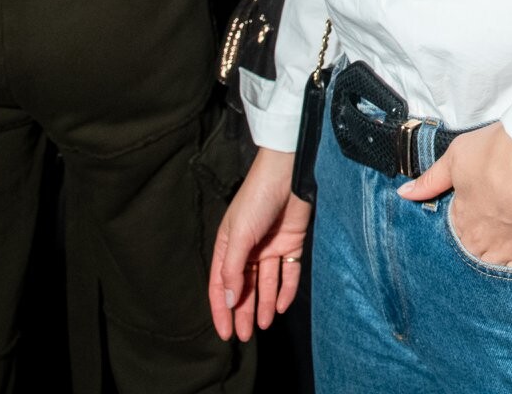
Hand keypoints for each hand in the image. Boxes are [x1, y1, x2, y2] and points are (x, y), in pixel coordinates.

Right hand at [210, 148, 310, 341]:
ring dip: (264, 304)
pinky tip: (280, 307)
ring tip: (263, 325)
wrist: (287, 175)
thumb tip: (228, 302)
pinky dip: (285, 290)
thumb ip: (233, 270)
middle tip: (245, 336)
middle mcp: (248, 250)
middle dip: (243, 312)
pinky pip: (288, 273)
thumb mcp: (239, 236)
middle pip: (244, 288)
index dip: (221, 309)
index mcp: (228, 246)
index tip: (225, 333)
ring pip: (266, 283)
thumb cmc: (256, 200)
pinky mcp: (291, 244)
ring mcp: (270, 247)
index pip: (221, 284)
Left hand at [398, 123, 511, 267]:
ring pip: (493, 266)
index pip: (456, 231)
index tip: (477, 212)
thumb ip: (430, 180)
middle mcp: (476, 241)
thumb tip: (404, 193)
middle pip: (473, 252)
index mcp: (459, 218)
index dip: (466, 222)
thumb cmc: (495, 152)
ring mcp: (503, 251)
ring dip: (496, 257)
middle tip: (495, 225)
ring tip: (509, 240)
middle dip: (479, 244)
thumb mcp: (455, 157)